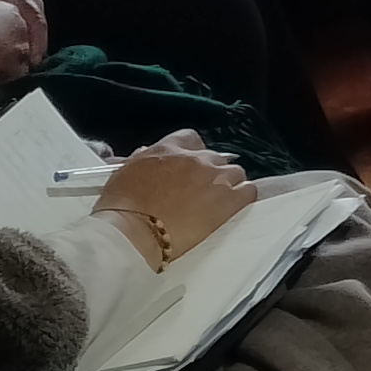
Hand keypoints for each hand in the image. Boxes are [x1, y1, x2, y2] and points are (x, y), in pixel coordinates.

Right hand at [95, 130, 254, 269]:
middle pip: (215, 158)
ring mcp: (215, 178)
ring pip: (235, 173)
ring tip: (217, 203)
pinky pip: (248, 191)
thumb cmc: (121, 207)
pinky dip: (243, 198)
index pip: (190, 139)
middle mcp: (195, 159)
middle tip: (201, 193)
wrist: (133, 232)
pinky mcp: (229, 200)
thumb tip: (146, 155)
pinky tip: (234, 209)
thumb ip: (141, 161)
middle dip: (210, 173)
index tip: (191, 167)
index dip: (194, 153)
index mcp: (168, 149)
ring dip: (229, 185)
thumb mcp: (124, 173)